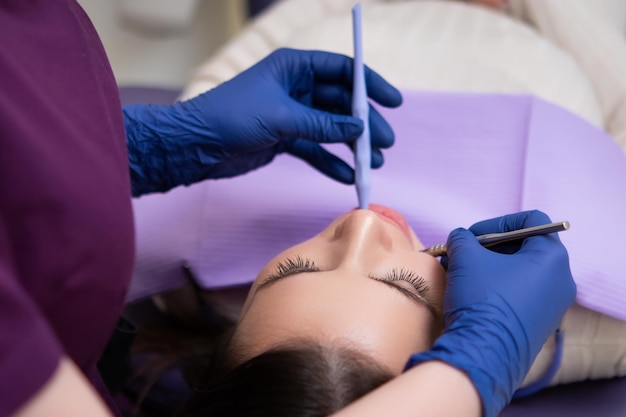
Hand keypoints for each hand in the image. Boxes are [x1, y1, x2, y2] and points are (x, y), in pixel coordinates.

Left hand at [125, 48, 401, 195]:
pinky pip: (314, 149)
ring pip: (330, 129)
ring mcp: (290, 115)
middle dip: (363, 123)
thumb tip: (359, 129)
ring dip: (351, 146)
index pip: (342, 70)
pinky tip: (347, 176)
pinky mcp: (283, 139)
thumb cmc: (231, 117)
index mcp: (294, 67)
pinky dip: (329, 162)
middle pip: (340, 103)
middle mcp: (295, 88)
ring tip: (372, 164)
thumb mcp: (282, 118)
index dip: (369, 84)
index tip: (393, 102)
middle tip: (384, 143)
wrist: (195, 145)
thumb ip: (323, 124)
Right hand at [406, 210, 575, 416]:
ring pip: (520, 271)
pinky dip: (496, 286)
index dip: (498, 222)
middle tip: (462, 253)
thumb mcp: (466, 258)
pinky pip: (520, 292)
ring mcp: (553, 304)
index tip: (472, 235)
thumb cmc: (481, 300)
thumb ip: (463, 238)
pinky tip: (470, 292)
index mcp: (552, 258)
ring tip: (460, 273)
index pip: (532, 220)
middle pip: (525, 246)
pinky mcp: (541, 323)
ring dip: (488, 266)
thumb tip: (461, 239)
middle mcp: (561, 280)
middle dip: (488, 246)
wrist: (483, 355)